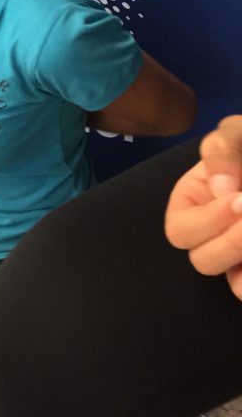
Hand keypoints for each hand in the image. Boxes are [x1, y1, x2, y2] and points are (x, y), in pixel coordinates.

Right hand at [164, 115, 241, 299]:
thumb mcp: (237, 134)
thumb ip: (222, 149)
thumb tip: (221, 188)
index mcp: (192, 201)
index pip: (180, 230)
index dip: (209, 221)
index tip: (240, 201)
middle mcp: (212, 233)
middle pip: (202, 260)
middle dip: (231, 242)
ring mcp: (239, 254)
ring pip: (233, 282)